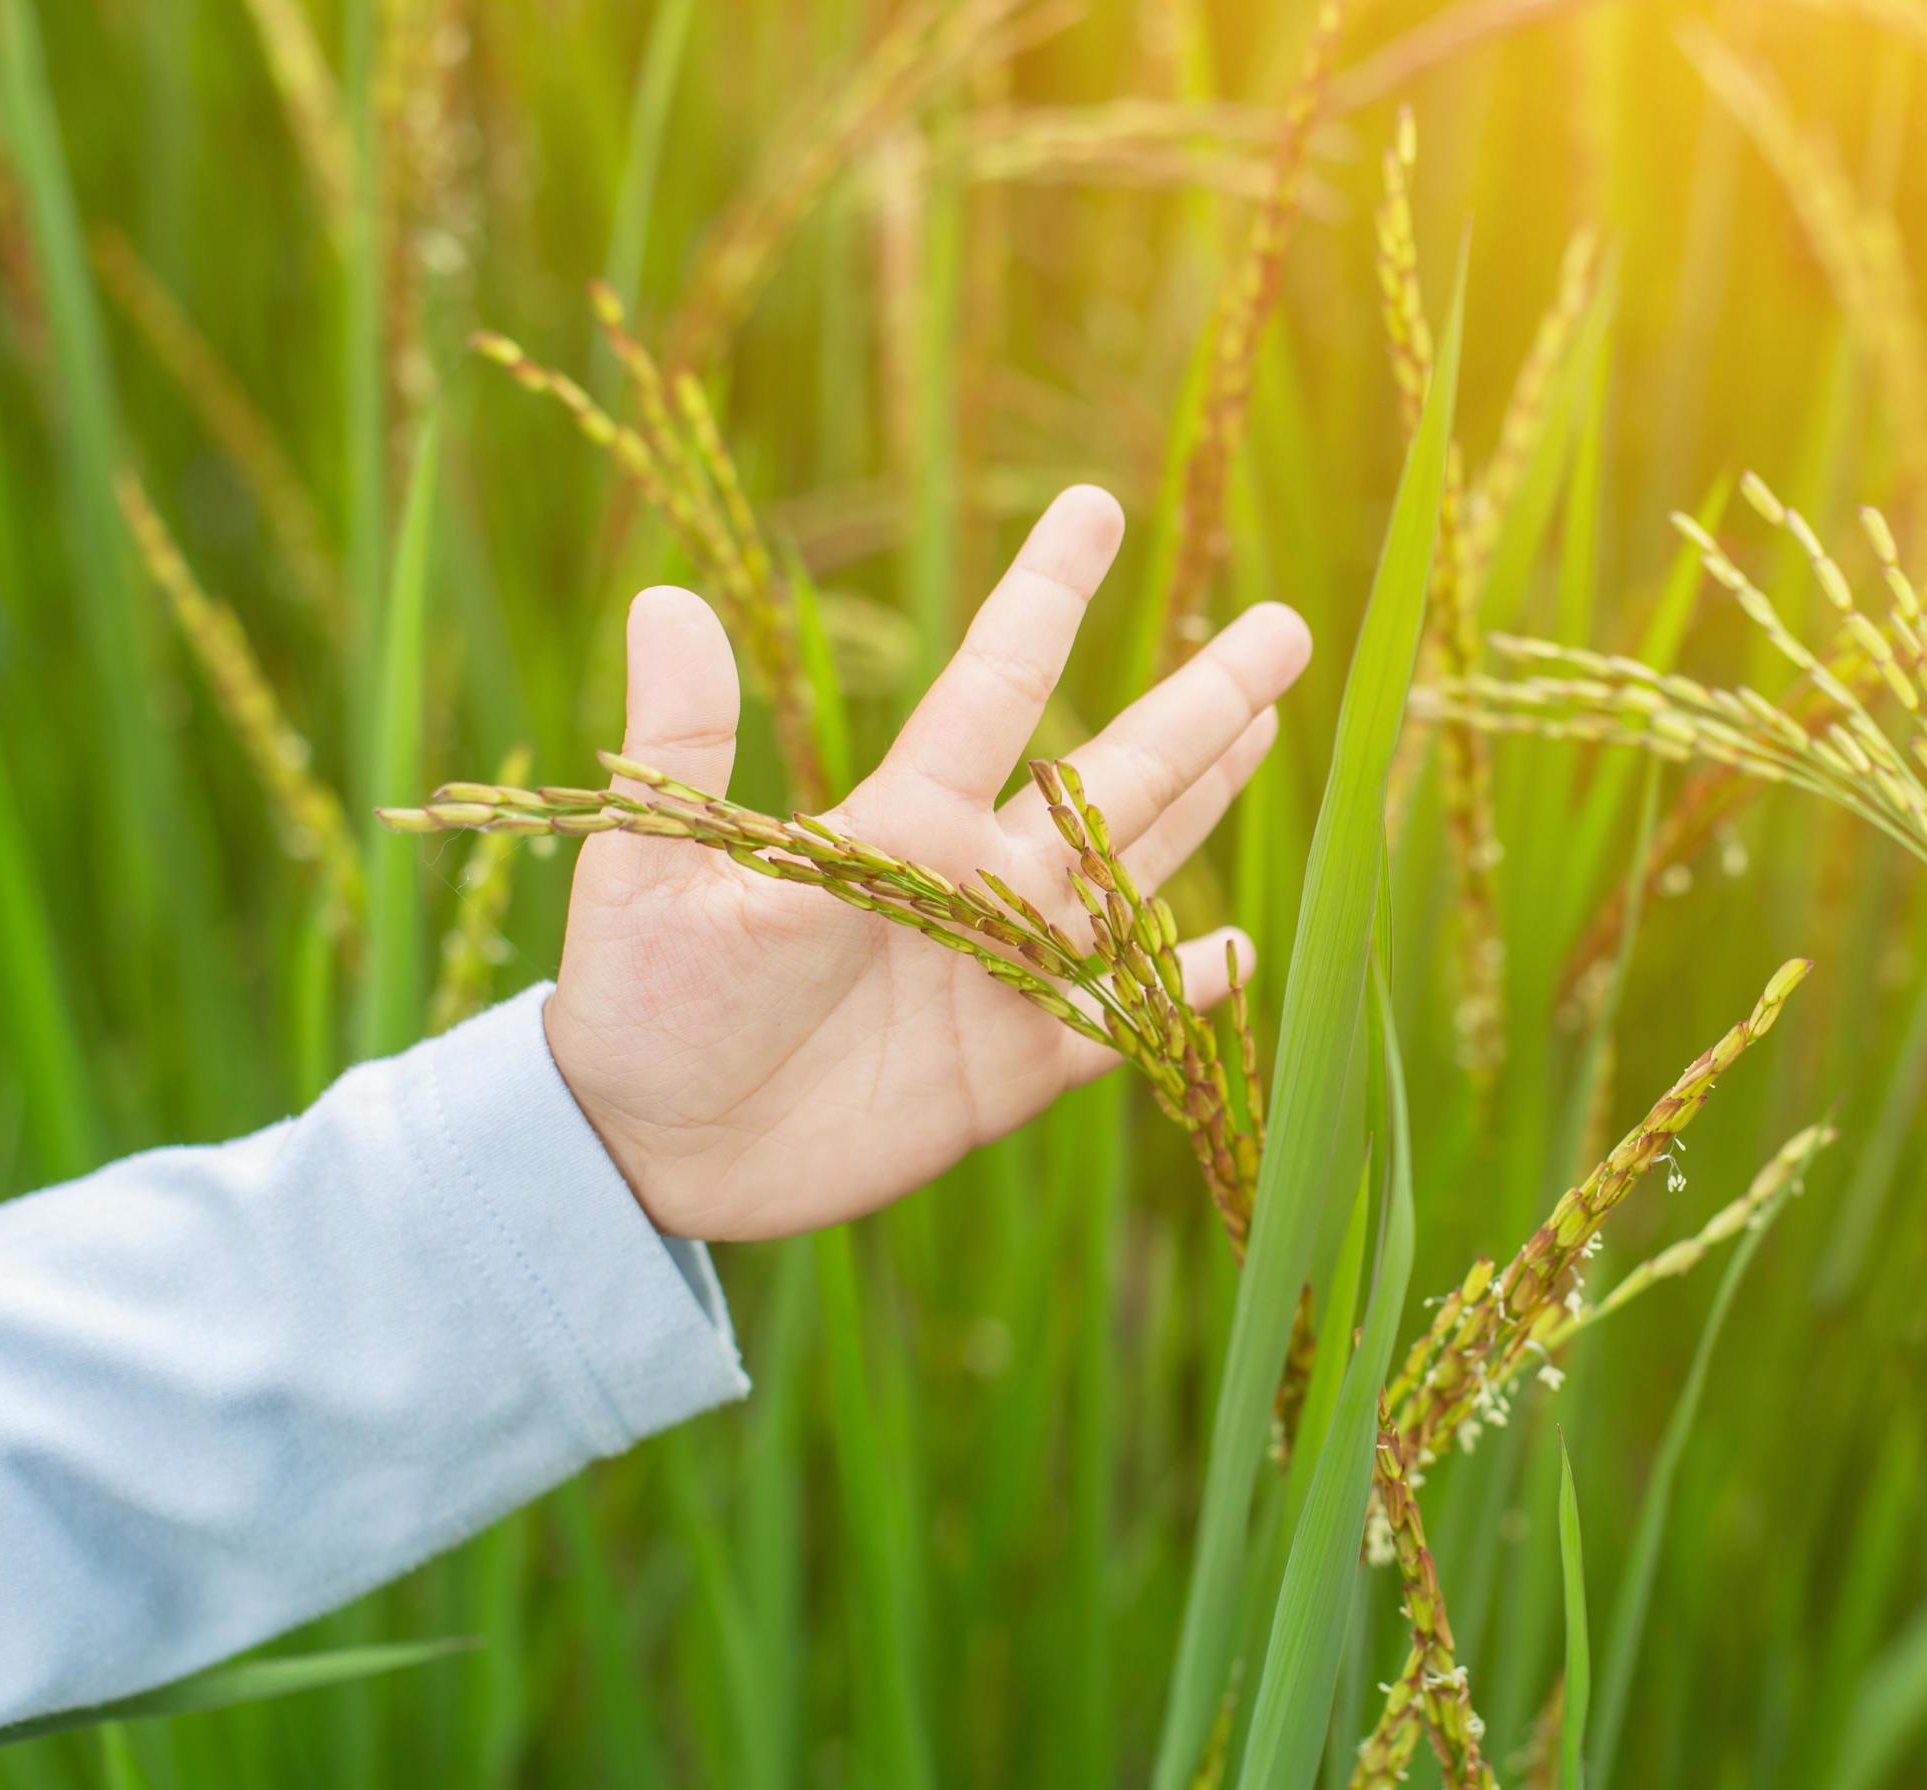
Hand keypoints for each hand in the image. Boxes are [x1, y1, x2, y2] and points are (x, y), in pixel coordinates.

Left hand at [544, 486, 1310, 1240]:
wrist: (648, 1144)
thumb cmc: (641, 1000)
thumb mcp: (651, 873)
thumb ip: (684, 746)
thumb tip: (664, 599)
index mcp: (894, 826)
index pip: (992, 692)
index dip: (1046, 600)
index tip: (1095, 508)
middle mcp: (968, 884)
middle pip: (1113, 779)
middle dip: (1202, 704)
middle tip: (1285, 626)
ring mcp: (999, 974)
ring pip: (1132, 875)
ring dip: (1206, 803)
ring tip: (1273, 722)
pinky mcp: (1009, 1071)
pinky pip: (1117, 1022)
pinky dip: (1180, 994)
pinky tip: (1239, 954)